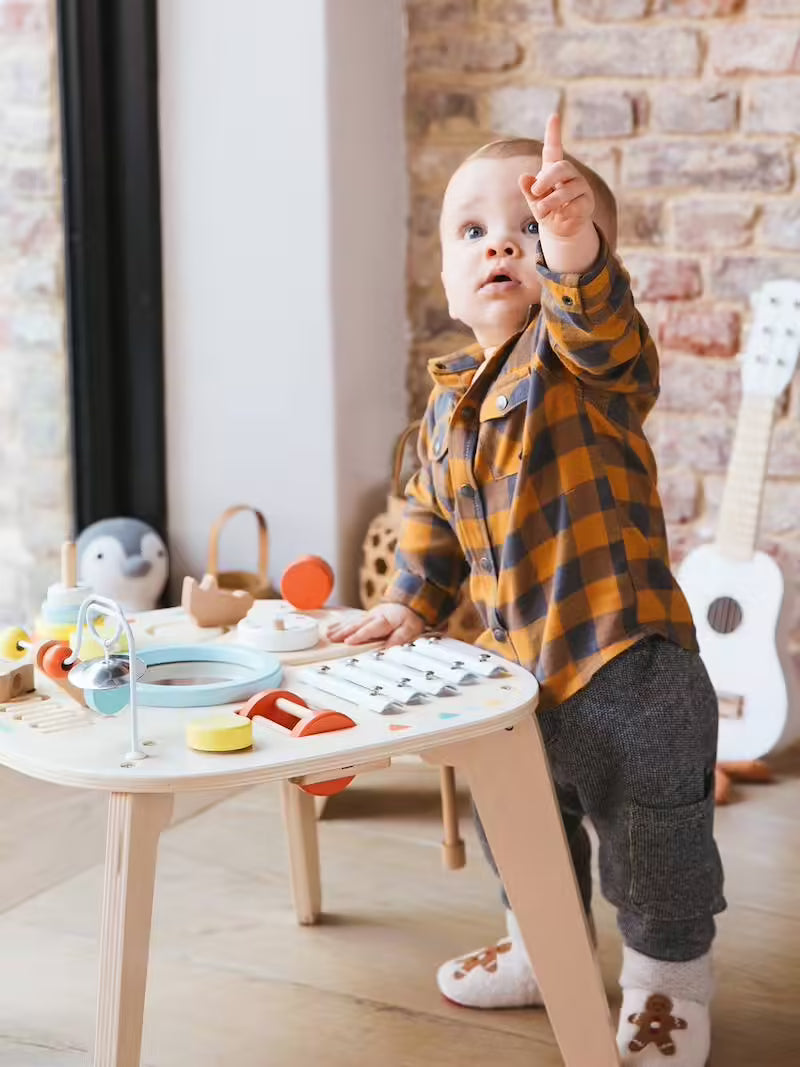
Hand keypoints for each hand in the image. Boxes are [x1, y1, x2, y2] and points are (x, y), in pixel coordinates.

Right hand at [327, 603, 425, 646]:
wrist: (410, 603)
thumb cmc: (409, 618)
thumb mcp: (411, 629)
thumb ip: (400, 637)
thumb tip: (389, 648)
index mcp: (384, 620)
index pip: (369, 629)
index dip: (359, 635)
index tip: (348, 642)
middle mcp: (373, 617)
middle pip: (356, 625)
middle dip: (343, 632)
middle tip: (331, 639)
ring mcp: (367, 616)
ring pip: (350, 622)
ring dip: (338, 629)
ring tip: (327, 636)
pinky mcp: (364, 617)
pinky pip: (350, 620)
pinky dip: (339, 624)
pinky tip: (330, 628)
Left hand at [519, 114, 594, 241]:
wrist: (561, 230)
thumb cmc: (547, 210)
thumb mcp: (534, 201)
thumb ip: (528, 191)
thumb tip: (523, 177)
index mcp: (554, 170)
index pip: (554, 148)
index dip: (553, 133)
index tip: (554, 116)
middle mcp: (569, 174)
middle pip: (561, 167)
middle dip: (547, 178)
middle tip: (535, 190)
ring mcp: (581, 187)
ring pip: (566, 190)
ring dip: (550, 202)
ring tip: (541, 211)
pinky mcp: (588, 202)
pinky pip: (574, 206)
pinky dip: (563, 213)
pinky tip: (561, 215)